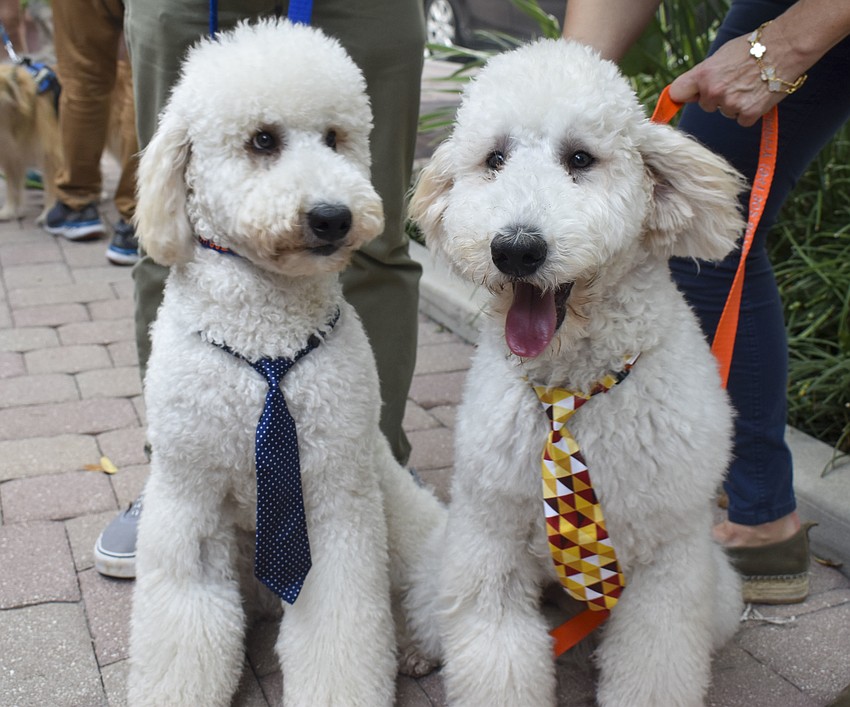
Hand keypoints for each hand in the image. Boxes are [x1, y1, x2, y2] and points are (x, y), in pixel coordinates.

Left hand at [668, 33, 787, 126]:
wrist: (785, 48)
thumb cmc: (753, 48)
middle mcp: (713, 91)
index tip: (685, 99)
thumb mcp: (720, 56)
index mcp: (703, 74)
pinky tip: (758, 95)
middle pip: (705, 105)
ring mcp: (730, 104)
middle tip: (735, 81)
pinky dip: (749, 111)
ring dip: (735, 103)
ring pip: (725, 112)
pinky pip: (742, 119)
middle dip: (717, 97)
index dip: (683, 96)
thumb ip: (704, 74)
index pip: (677, 93)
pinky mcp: (748, 113)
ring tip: (750, 84)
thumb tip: (692, 89)